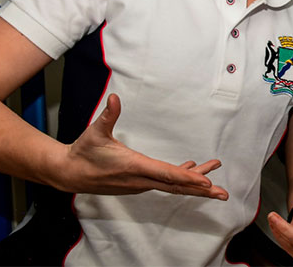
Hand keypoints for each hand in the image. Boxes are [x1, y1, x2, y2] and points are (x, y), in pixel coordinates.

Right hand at [52, 93, 227, 199]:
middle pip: (177, 186)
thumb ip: (108, 116)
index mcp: (135, 167)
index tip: (207, 183)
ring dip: (194, 182)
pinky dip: (180, 178)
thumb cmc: (83, 153)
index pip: (167, 175)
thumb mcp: (95, 132)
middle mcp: (141, 179)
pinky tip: (191, 169)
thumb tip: (114, 98)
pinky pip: (165, 182)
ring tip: (214, 179)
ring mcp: (140, 183)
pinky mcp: (138, 183)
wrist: (69, 174)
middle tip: (223, 194)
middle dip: (201, 189)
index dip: (188, 178)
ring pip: (173, 185)